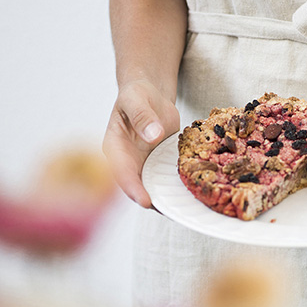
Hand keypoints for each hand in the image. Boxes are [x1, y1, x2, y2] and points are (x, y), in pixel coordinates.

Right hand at [102, 79, 179, 208]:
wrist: (150, 94)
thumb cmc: (137, 94)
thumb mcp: (136, 99)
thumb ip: (142, 116)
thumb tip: (152, 136)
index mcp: (114, 148)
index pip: (121, 173)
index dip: (133, 189)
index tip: (145, 201)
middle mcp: (127, 162)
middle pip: (138, 187)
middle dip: (153, 201)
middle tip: (171, 212)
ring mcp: (143, 166)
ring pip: (153, 187)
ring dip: (167, 198)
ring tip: (184, 210)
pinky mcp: (158, 165)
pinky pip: (166, 179)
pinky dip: (177, 187)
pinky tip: (193, 194)